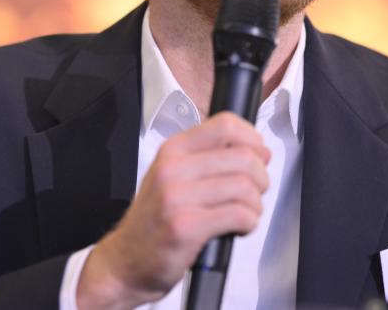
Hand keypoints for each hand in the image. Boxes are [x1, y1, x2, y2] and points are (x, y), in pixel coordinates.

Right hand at [76, 112, 270, 309]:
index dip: (253, 139)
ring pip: (244, 187)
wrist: (126, 262)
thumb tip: (258, 150)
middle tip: (256, 192)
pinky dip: (249, 223)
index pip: (225, 125)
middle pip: (243, 157)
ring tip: (246, 213)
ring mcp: (176, 198)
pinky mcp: (186, 227)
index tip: (259, 156)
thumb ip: (208, 158)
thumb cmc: (156, 220)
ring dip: (255, 204)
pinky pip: (239, 215)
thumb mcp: (173, 176)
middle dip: (261, 177)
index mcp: (172, 150)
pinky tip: (239, 227)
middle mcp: (172, 168)